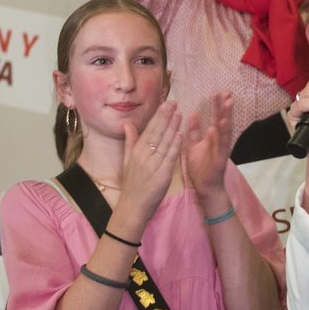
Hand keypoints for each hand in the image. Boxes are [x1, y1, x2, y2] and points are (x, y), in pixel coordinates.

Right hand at [119, 102, 183, 221]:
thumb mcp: (127, 161)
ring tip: (180, 113)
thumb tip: (127, 124)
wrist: (133, 207)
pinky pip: (169, 157)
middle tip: (174, 102)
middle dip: (165, 117)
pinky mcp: (162, 175)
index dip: (158, 116)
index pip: (148, 130)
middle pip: (156, 133)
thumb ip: (130, 142)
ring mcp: (152, 165)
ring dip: (172, 127)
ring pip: (164, 142)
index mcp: (136, 152)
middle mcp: (143, 156)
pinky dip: (175, 145)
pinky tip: (181, 134)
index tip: (166, 104)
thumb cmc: (132, 185)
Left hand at [182, 92, 232, 200]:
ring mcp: (221, 149)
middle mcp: (219, 141)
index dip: (216, 106)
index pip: (215, 118)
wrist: (205, 188)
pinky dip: (222, 134)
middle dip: (224, 106)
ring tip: (228, 102)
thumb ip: (193, 131)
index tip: (218, 91)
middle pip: (223, 120)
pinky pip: (221, 145)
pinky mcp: (220, 158)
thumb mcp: (193, 145)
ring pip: (225, 130)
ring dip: (227, 116)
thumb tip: (192, 113)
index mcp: (212, 137)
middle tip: (226, 91)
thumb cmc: (200, 168)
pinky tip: (221, 124)